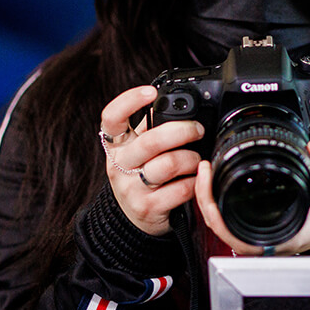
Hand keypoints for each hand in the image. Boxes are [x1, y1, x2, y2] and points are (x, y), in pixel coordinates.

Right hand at [99, 85, 205, 235]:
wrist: (131, 218)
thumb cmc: (140, 174)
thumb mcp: (137, 149)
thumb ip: (151, 126)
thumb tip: (175, 100)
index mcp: (116, 145)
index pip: (111, 118)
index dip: (129, 101)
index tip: (150, 92)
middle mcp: (118, 165)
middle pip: (151, 141)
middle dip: (183, 131)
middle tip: (198, 130)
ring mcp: (131, 188)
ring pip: (168, 165)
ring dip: (191, 159)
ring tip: (197, 160)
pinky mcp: (147, 208)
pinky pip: (180, 189)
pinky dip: (194, 181)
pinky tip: (195, 179)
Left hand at [194, 139, 309, 254]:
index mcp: (273, 240)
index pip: (230, 230)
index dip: (213, 207)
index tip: (209, 179)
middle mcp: (258, 243)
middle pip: (217, 224)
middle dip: (203, 195)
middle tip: (205, 168)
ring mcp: (252, 237)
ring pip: (218, 221)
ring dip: (207, 197)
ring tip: (206, 170)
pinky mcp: (250, 228)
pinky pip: (225, 217)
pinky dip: (216, 200)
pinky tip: (215, 181)